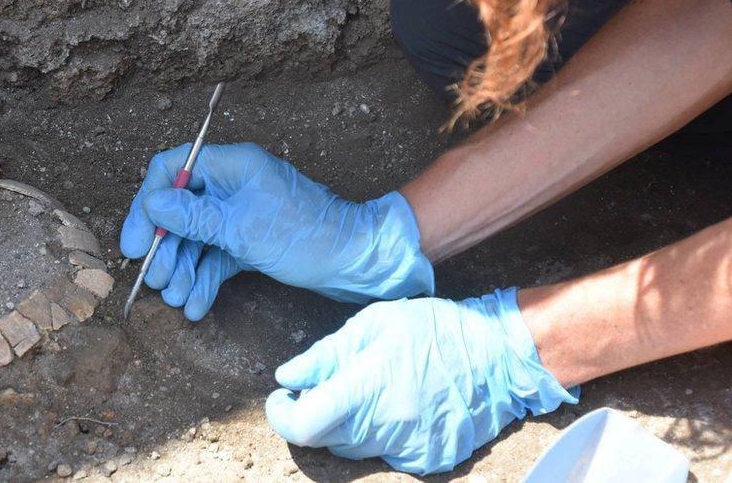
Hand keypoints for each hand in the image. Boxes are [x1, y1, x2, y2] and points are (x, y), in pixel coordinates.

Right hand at [120, 143, 433, 319]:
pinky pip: (217, 257)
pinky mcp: (250, 241)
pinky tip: (194, 306)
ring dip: (183, 269)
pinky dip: (205, 279)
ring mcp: (241, 214)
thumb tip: (153, 204)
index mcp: (232, 165)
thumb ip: (196, 218)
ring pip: (196, 239)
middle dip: (165, 248)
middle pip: (179, 211)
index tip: (134, 244)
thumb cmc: (309, 235)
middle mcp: (233, 185)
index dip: (147, 206)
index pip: (172, 170)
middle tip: (156, 281)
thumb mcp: (245, 228)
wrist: (358, 261)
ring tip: (175, 298)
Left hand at [265, 288, 577, 473]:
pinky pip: (387, 454)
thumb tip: (287, 378)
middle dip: (316, 415)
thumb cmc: (434, 329)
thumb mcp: (374, 324)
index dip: (282, 416)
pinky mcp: (429, 459)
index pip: (304, 426)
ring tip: (373, 389)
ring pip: (355, 450)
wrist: (500, 353)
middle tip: (328, 385)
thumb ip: (325, 355)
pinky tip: (401, 404)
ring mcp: (409, 447)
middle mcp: (385, 426)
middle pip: (326, 439)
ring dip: (349, 425)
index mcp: (366, 388)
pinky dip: (382, 434)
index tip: (282, 399)